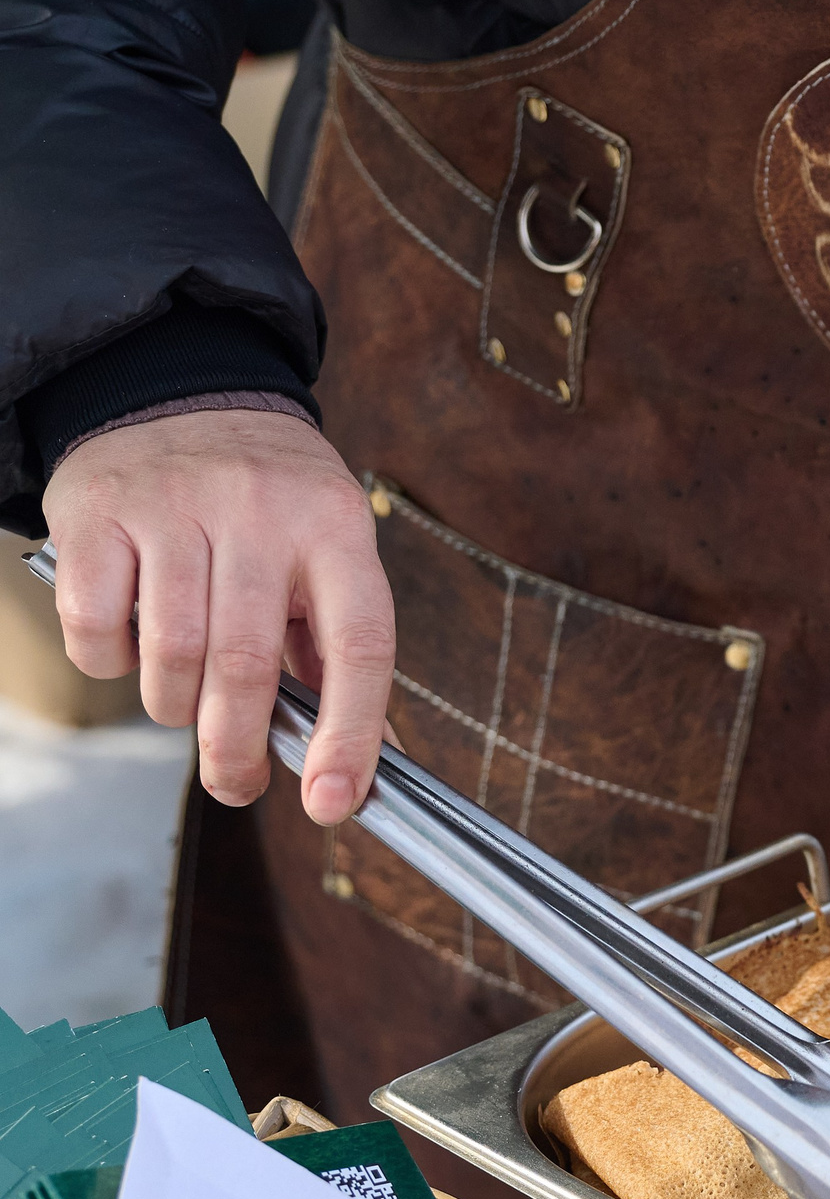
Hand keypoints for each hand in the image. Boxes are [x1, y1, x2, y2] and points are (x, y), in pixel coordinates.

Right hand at [43, 408, 393, 824]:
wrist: (184, 395)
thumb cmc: (270, 505)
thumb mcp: (329, 557)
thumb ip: (338, 657)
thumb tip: (364, 769)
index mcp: (337, 531)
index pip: (360, 646)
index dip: (351, 734)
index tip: (333, 803)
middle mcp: (260, 512)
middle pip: (247, 664)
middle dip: (237, 748)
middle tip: (236, 783)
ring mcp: (174, 506)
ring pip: (172, 655)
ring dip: (175, 707)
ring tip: (184, 701)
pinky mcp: (96, 513)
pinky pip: (97, 627)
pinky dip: (111, 664)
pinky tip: (132, 648)